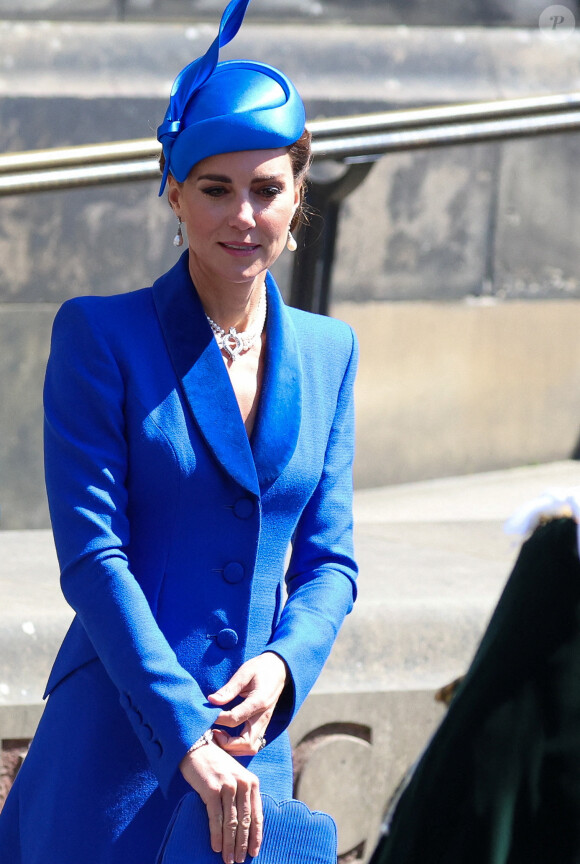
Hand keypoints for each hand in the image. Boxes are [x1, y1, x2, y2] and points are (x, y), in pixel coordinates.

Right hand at [179, 738, 261, 863]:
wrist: (196, 748)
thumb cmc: (216, 765)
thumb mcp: (235, 776)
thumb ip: (242, 795)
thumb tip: (245, 825)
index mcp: (251, 781)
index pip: (257, 814)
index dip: (256, 836)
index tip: (254, 852)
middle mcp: (242, 783)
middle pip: (245, 821)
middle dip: (242, 844)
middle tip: (239, 861)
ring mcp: (227, 786)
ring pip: (231, 822)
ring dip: (230, 844)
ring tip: (228, 860)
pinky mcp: (211, 789)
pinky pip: (216, 818)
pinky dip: (216, 835)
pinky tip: (216, 847)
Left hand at [209, 652, 287, 755]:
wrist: (279, 669)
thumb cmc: (260, 668)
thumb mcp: (245, 672)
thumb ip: (229, 688)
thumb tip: (211, 700)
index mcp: (259, 702)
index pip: (235, 719)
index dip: (218, 719)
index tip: (207, 715)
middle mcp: (263, 717)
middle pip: (246, 743)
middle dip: (226, 743)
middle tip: (211, 732)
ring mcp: (264, 723)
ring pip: (251, 748)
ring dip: (232, 748)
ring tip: (217, 735)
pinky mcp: (262, 726)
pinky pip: (252, 744)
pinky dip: (237, 746)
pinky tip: (225, 735)